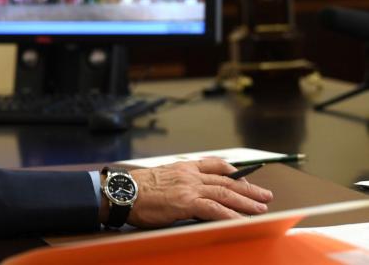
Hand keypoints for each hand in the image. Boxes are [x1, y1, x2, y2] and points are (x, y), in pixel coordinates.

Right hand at [100, 158, 273, 227]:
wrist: (121, 192)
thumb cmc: (135, 189)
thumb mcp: (159, 180)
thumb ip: (176, 184)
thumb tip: (186, 195)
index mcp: (183, 168)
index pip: (215, 165)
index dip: (234, 172)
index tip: (244, 176)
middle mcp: (189, 175)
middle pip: (226, 181)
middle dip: (248, 188)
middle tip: (264, 195)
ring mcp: (189, 188)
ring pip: (225, 194)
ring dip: (245, 202)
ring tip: (260, 208)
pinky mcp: (187, 202)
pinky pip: (215, 209)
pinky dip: (230, 215)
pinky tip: (241, 221)